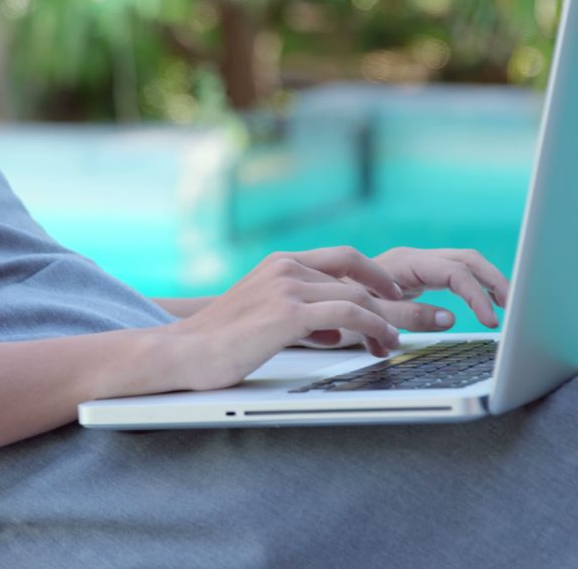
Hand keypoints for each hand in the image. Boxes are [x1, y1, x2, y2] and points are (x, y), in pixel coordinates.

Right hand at [124, 247, 403, 394]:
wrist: (180, 352)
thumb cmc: (216, 343)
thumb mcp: (261, 316)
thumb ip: (296, 313)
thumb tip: (334, 330)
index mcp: (279, 264)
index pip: (343, 258)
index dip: (378, 276)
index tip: (399, 296)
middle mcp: (286, 268)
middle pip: (361, 274)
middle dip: (399, 295)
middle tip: (430, 315)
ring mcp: (287, 287)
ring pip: (360, 295)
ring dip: (392, 319)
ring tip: (405, 340)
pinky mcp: (288, 313)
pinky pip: (349, 315)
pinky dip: (374, 328)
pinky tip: (384, 343)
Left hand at [299, 247, 508, 349]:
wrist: (301, 303)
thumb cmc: (327, 307)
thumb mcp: (366, 315)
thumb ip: (405, 316)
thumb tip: (449, 319)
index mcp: (400, 263)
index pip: (454, 272)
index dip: (476, 295)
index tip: (489, 318)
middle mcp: (406, 260)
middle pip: (463, 260)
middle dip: (491, 280)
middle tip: (510, 305)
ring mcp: (407, 268)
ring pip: (457, 266)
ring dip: (482, 284)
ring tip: (501, 306)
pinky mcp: (406, 280)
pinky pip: (445, 279)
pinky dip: (465, 291)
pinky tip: (476, 309)